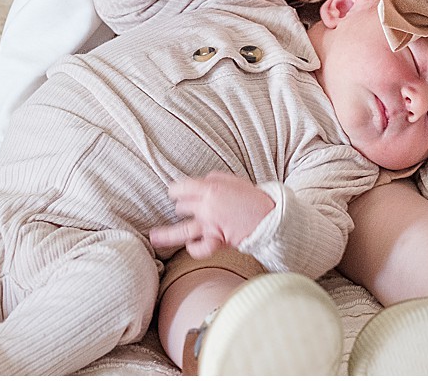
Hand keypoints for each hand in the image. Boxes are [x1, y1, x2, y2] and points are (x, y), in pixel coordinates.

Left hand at [149, 172, 273, 258]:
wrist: (274, 219)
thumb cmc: (256, 199)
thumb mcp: (235, 180)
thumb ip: (215, 179)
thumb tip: (201, 181)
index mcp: (211, 188)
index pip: (180, 188)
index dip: (176, 191)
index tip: (176, 194)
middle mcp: (207, 206)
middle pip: (181, 207)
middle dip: (183, 208)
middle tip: (189, 210)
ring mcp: (211, 225)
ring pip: (182, 230)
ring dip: (166, 235)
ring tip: (153, 237)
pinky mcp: (218, 241)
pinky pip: (200, 248)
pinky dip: (194, 248)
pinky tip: (191, 246)